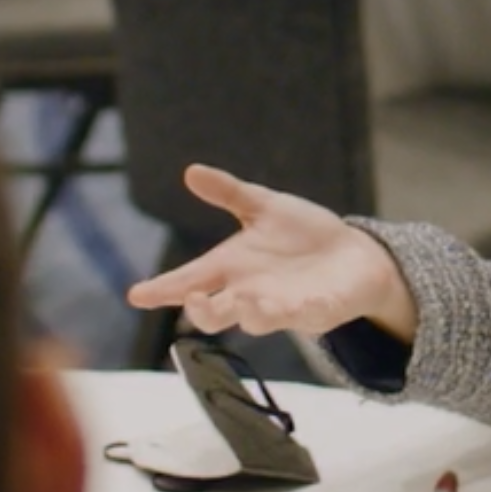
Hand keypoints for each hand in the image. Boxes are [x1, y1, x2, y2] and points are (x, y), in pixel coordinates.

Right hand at [123, 165, 418, 339]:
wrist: (353, 254)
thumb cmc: (302, 235)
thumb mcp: (265, 207)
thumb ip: (229, 192)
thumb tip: (191, 171)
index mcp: (233, 268)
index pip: (189, 281)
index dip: (163, 289)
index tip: (137, 294)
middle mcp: (251, 293)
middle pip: (216, 314)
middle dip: (204, 311)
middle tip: (195, 299)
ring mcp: (283, 307)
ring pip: (257, 320)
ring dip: (250, 312)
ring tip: (246, 298)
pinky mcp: (318, 311)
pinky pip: (308, 315)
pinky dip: (302, 310)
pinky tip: (301, 303)